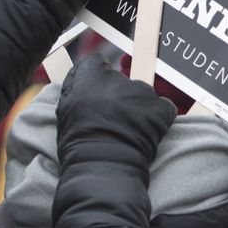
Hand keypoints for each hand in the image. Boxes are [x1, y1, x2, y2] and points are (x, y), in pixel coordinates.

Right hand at [54, 54, 177, 183]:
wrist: (104, 164)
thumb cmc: (79, 142)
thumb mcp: (64, 109)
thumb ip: (74, 86)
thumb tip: (81, 72)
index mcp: (91, 76)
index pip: (96, 62)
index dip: (97, 77)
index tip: (97, 92)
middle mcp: (119, 79)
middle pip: (120, 82)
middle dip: (118, 97)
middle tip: (112, 120)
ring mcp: (142, 92)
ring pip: (141, 95)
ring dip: (137, 108)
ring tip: (128, 131)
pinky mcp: (160, 108)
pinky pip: (163, 107)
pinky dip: (157, 118)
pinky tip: (147, 132)